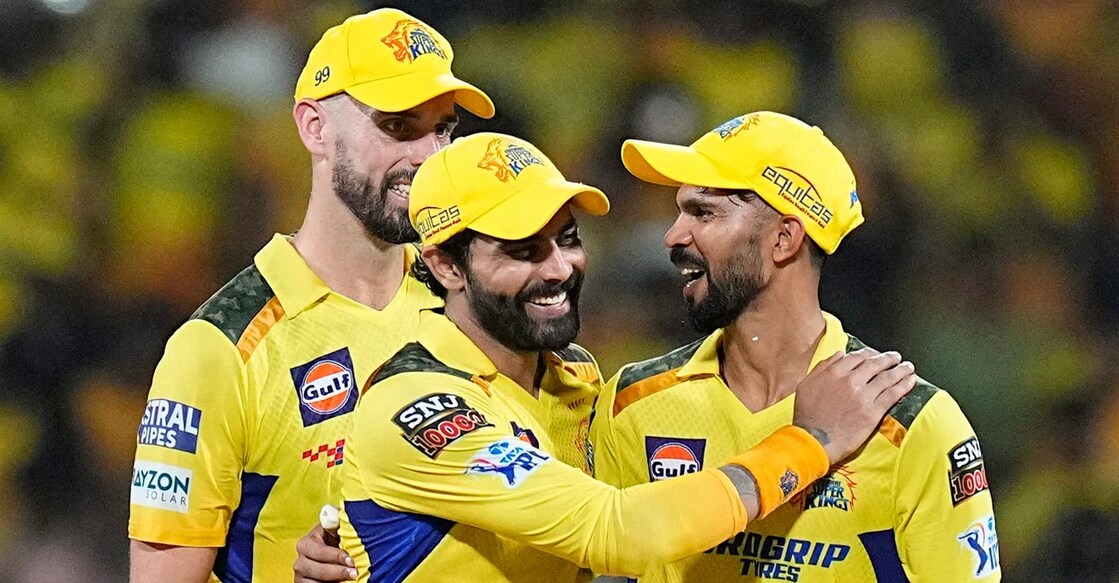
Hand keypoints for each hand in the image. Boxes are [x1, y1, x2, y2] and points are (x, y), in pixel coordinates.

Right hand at [293, 524, 355, 581]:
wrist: (331, 550)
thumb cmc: (335, 537)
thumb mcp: (336, 527)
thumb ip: (339, 520)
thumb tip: (346, 513)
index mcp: (306, 543)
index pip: (319, 551)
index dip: (335, 556)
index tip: (350, 560)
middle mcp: (300, 561)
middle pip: (317, 570)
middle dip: (337, 572)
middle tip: (354, 573)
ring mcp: (301, 575)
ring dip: (334, 581)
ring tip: (351, 579)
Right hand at [792, 348, 915, 464]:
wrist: (814, 440)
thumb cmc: (807, 415)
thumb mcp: (806, 384)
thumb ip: (823, 367)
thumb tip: (839, 354)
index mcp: (834, 372)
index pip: (857, 356)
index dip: (869, 353)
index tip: (875, 354)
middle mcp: (850, 380)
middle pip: (875, 364)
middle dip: (888, 359)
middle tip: (895, 358)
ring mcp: (863, 396)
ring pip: (887, 377)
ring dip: (900, 370)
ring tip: (908, 368)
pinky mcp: (873, 412)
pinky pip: (892, 394)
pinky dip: (903, 385)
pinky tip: (910, 381)